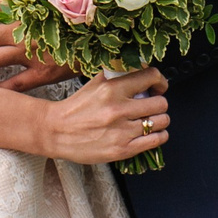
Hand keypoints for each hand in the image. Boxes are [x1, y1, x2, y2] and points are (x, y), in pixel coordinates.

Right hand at [36, 68, 169, 166]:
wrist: (56, 132)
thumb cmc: (76, 107)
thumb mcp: (95, 83)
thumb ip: (118, 74)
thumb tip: (141, 68)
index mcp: (112, 89)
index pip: (151, 77)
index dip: (160, 81)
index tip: (158, 86)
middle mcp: (118, 109)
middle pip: (161, 103)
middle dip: (159, 103)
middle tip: (152, 105)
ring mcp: (122, 131)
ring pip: (161, 122)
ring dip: (160, 120)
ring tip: (151, 120)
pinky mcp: (122, 150)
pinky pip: (155, 140)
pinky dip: (159, 136)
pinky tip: (151, 133)